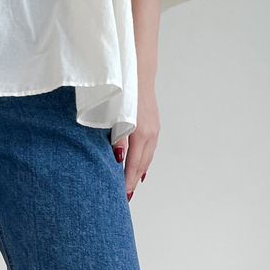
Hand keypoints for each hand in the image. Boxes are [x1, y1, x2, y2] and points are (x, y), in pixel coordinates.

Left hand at [113, 82, 159, 201]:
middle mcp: (150, 134)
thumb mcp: (115, 117)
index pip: (133, 166)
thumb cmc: (122, 93)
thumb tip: (117, 159)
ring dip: (139, 172)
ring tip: (131, 186)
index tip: (122, 195)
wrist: (138, 72)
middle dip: (133, 182)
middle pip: (142, 165)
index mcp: (140, 134)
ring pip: (147, 158)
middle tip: (125, 197)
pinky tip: (139, 167)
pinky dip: (143, 160)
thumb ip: (117, 139)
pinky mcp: (154, 124)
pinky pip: (150, 149)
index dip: (127, 182)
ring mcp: (154, 129)